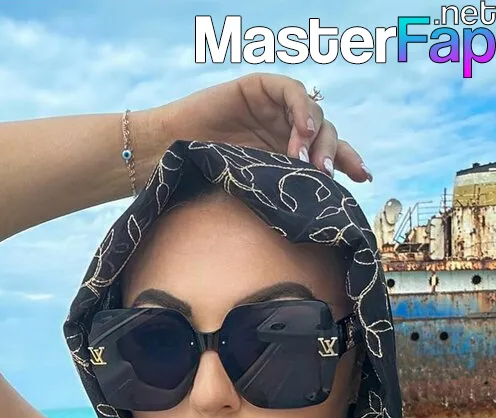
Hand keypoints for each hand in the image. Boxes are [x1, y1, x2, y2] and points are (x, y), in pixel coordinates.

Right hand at [144, 73, 370, 183]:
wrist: (165, 157)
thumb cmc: (200, 182)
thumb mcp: (250, 194)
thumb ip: (281, 194)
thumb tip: (317, 218)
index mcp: (286, 157)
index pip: (327, 156)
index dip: (349, 162)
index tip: (364, 178)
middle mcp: (284, 131)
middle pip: (327, 136)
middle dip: (334, 155)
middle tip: (326, 177)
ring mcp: (273, 110)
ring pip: (314, 114)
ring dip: (318, 138)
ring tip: (309, 163)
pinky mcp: (259, 89)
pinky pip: (292, 92)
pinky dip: (302, 110)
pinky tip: (301, 133)